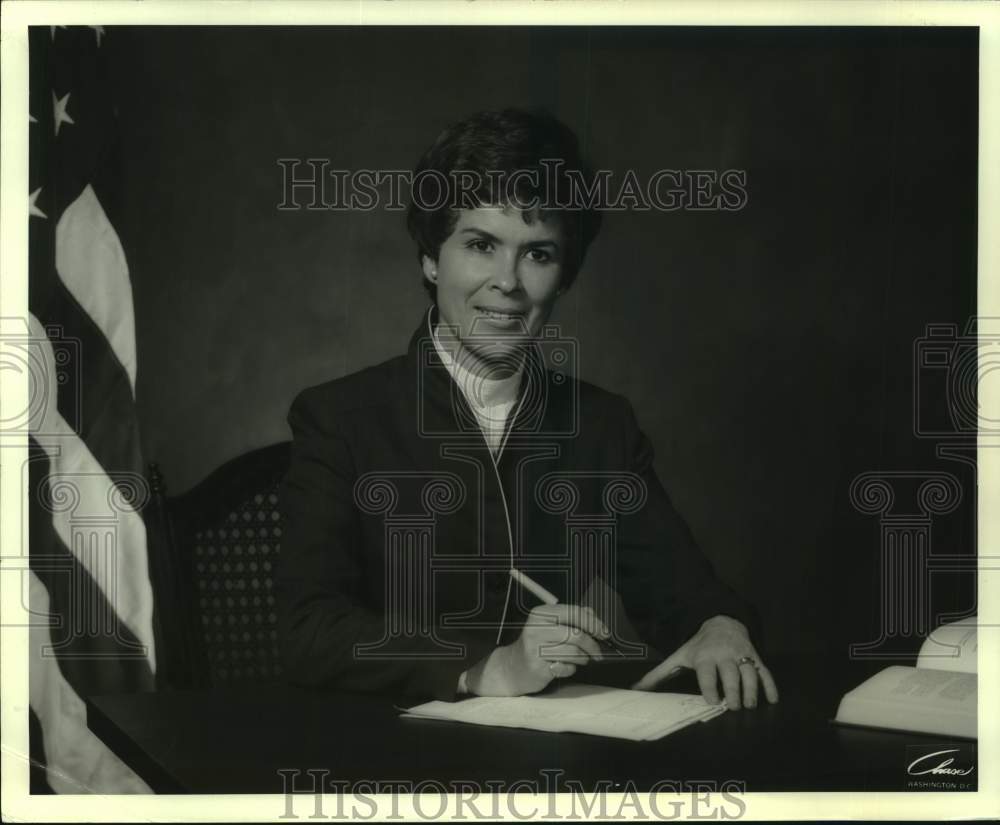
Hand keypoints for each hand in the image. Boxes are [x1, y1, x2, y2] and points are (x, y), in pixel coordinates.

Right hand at [465, 604, 608, 695]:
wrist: (512, 667)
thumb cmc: (536, 645)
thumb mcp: (551, 625)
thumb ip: (572, 617)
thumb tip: (594, 615)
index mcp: (541, 614)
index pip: (574, 613)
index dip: (593, 623)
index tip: (605, 633)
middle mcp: (536, 628)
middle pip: (576, 634)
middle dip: (592, 645)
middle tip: (598, 652)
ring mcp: (534, 648)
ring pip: (573, 652)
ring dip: (583, 658)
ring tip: (580, 659)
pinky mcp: (537, 667)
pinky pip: (565, 667)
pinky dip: (571, 669)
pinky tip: (563, 666)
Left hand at [631, 615, 778, 708]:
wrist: (721, 622)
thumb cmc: (697, 646)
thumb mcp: (678, 657)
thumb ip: (658, 675)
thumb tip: (635, 689)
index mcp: (704, 656)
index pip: (708, 673)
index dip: (710, 687)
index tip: (712, 701)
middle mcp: (724, 655)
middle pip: (731, 675)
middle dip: (733, 692)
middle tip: (733, 708)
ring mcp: (741, 655)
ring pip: (750, 674)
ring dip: (751, 691)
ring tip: (749, 706)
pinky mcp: (755, 657)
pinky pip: (765, 671)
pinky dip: (770, 686)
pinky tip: (772, 700)